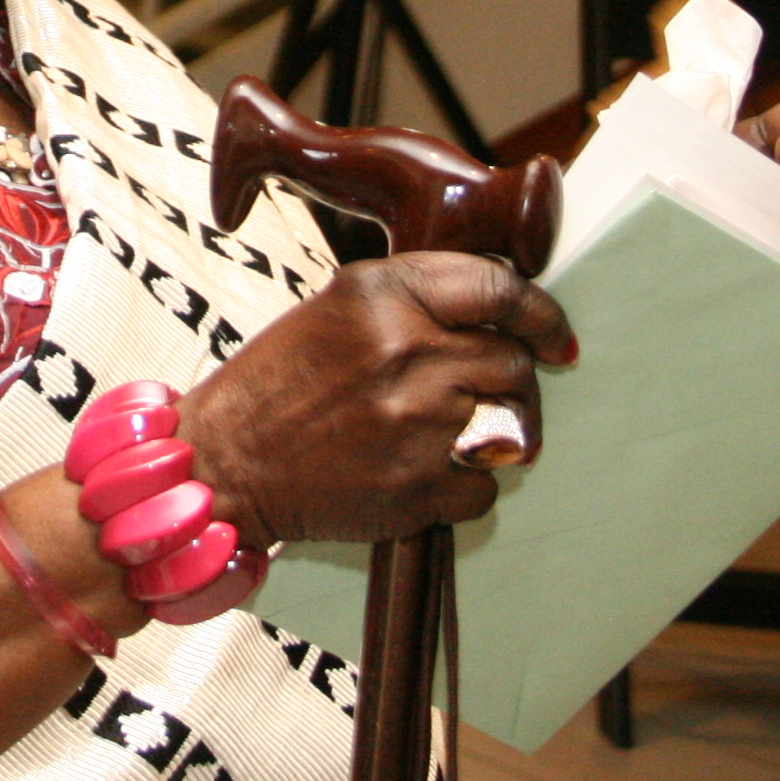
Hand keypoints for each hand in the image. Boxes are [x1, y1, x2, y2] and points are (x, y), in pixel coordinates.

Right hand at [179, 254, 576, 548]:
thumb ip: (418, 300)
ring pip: (510, 425)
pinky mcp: (419, 490)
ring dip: (494, 433)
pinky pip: (487, 486)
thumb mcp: (339, 307)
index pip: (500, 290)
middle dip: (510, 380)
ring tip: (449, 435)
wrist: (223, 464)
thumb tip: (504, 312)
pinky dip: (466, 485)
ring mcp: (417, 424)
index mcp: (383, 295)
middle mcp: (406, 352)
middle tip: (481, 394)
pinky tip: (421, 473)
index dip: (542, 314)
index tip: (556, 338)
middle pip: (514, 362)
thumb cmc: (279, 382)